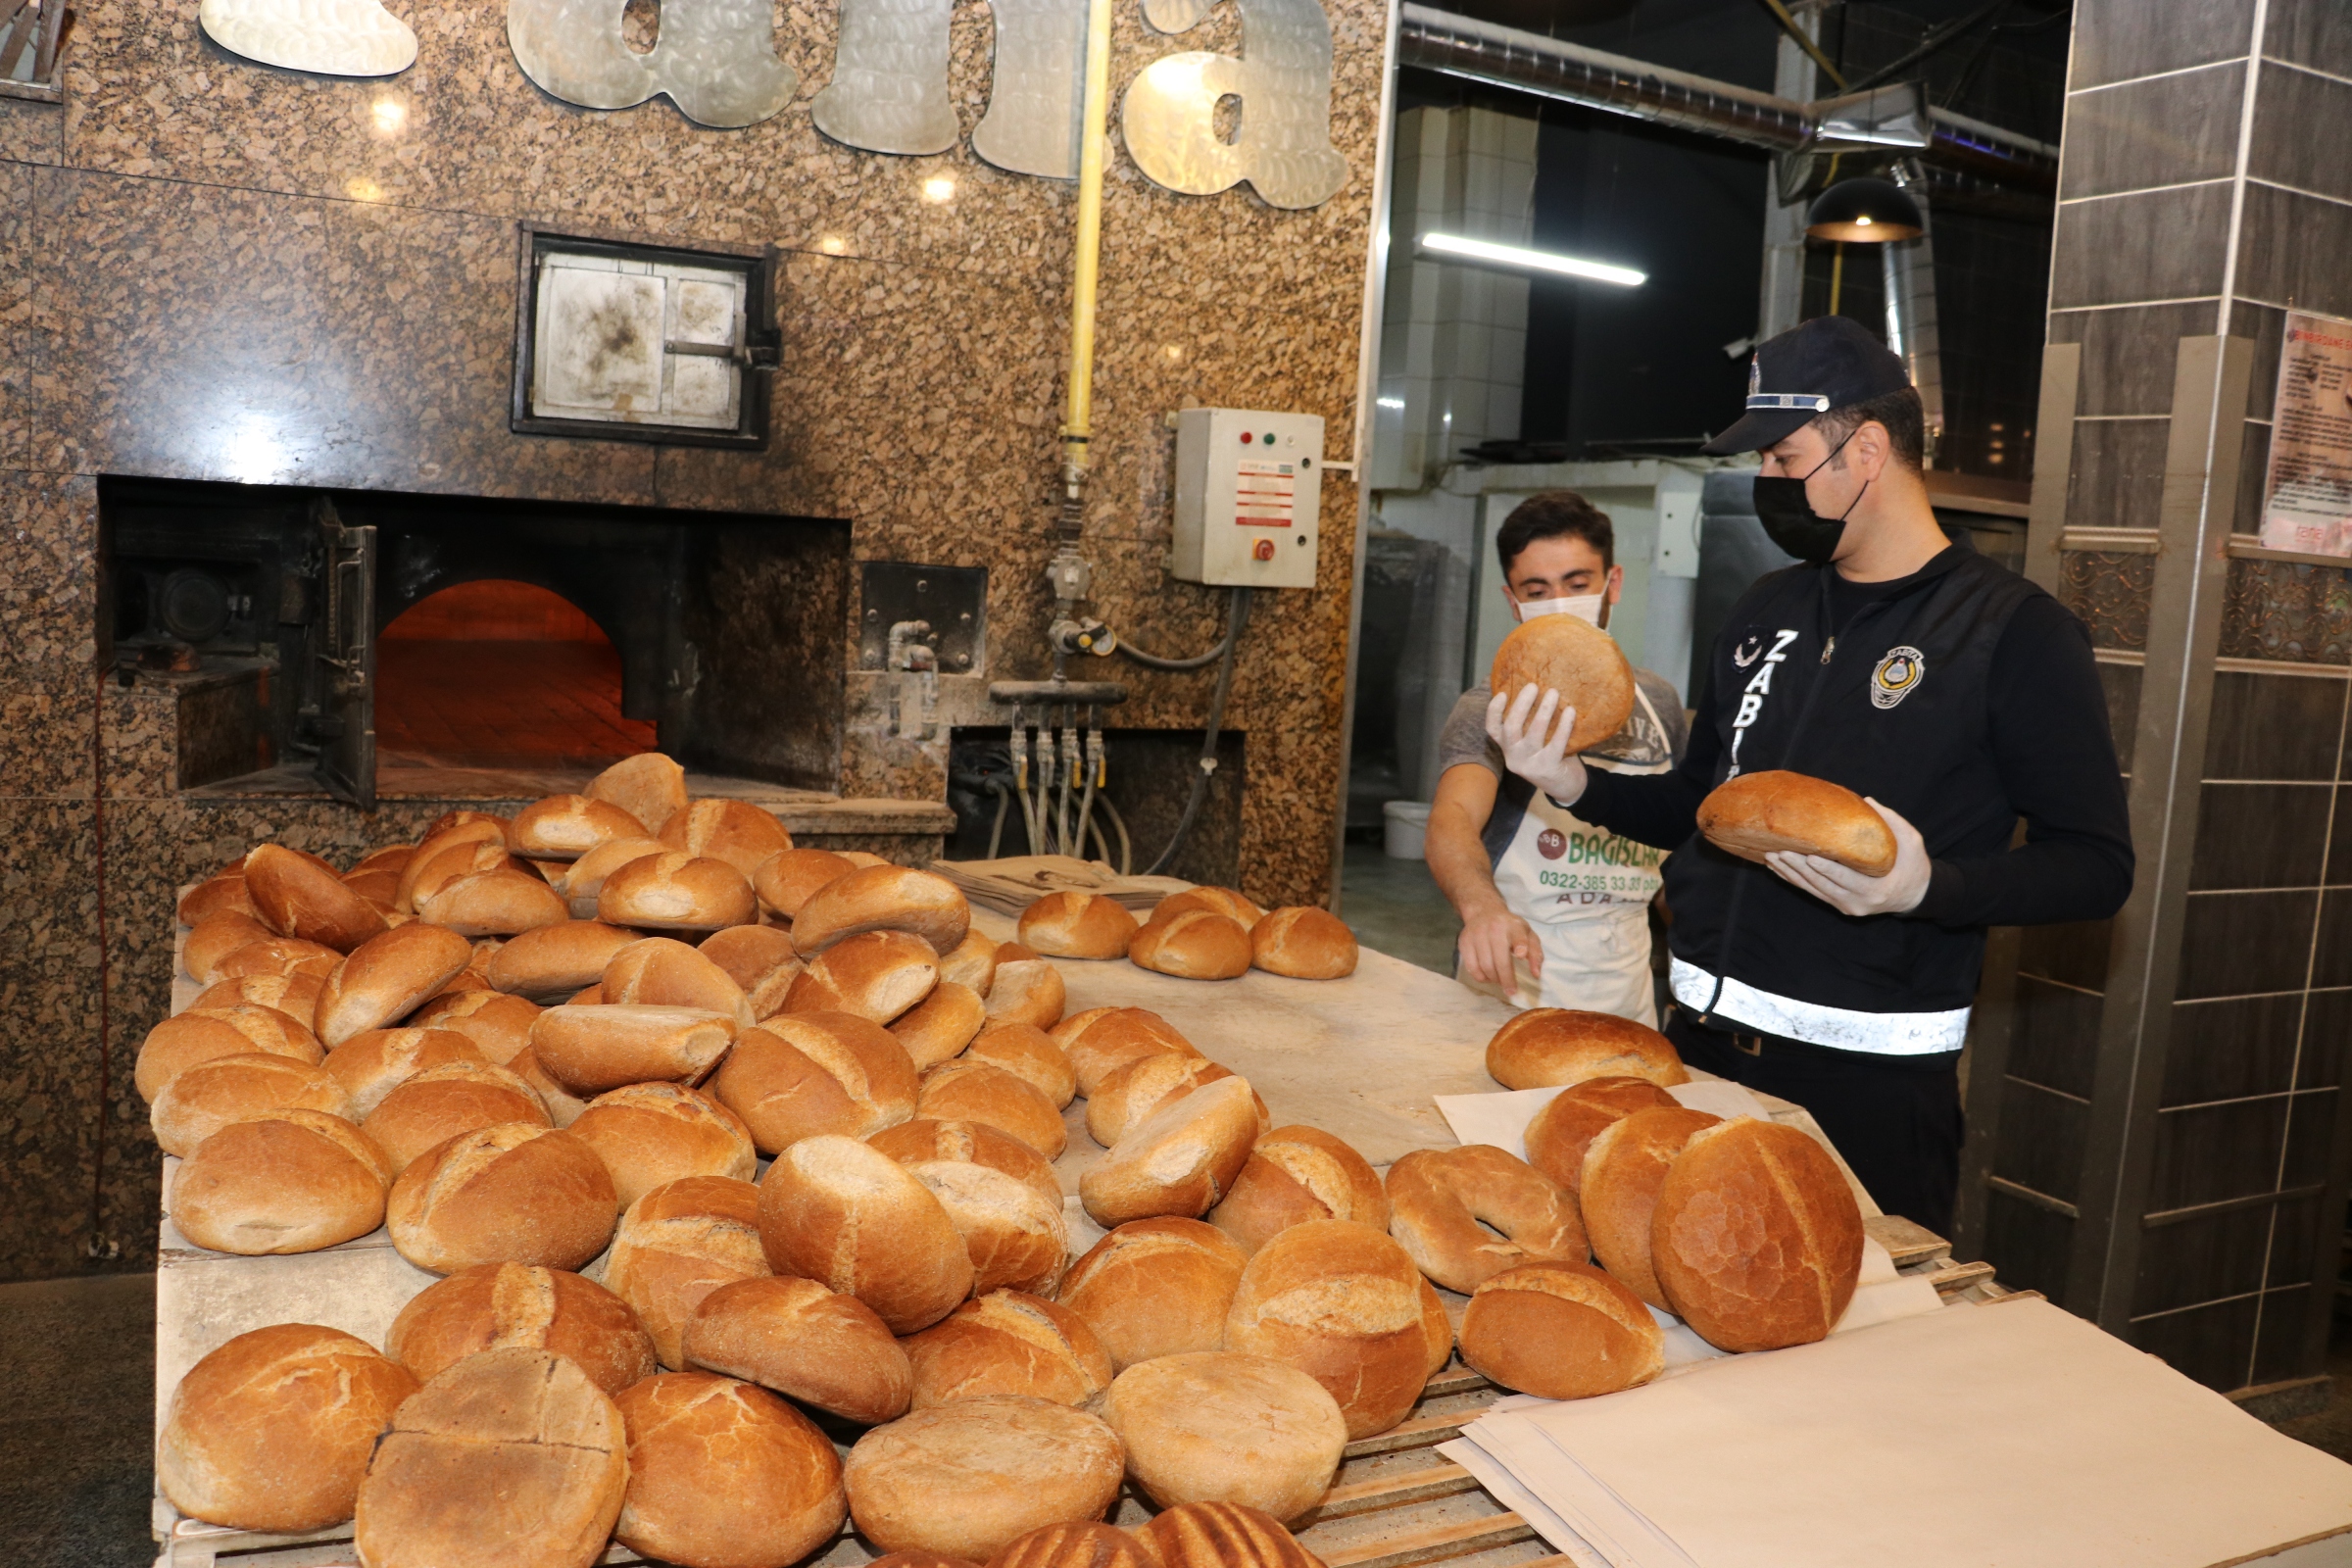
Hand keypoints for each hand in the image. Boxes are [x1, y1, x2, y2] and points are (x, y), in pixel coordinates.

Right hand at [1457, 903, 1541, 985]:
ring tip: (1499, 981)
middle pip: (1500, 959)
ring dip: (1494, 979)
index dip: (1520, 945)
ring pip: (1485, 966)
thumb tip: (1536, 974)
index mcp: (1513, 926)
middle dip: (1506, 979)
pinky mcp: (1464, 942)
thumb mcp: (1528, 934)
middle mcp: (1494, 929)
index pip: (1518, 936)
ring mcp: (1477, 935)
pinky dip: (1480, 977)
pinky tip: (1487, 977)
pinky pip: (1471, 967)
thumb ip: (1535, 953)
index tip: (1521, 955)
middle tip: (1511, 991)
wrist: (1484, 912)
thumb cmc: (1510, 928)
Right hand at [1485, 685, 1587, 804]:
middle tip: (1533, 686)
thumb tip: (1535, 690)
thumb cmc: (1548, 755)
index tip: (1502, 693)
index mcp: (1507, 748)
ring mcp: (1530, 765)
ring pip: (1534, 733)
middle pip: (1511, 728)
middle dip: (1521, 704)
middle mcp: (1514, 757)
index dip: (1494, 711)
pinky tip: (1570, 711)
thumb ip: (1528, 724)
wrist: (1564, 787)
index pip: (1492, 729)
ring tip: (1554, 693)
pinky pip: (1556, 743)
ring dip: (1544, 710)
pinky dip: (1564, 725)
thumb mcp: (1532, 742)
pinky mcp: (1548, 769)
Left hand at [1764, 798, 1930, 916]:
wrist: (1916, 894)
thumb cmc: (1913, 864)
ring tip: (1771, 857)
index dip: (1824, 868)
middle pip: (1822, 885)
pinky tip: (1779, 869)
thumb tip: (1866, 801)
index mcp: (1876, 888)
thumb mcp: (1910, 840)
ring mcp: (1847, 906)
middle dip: (1798, 868)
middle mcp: (1858, 902)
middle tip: (1778, 850)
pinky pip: (1813, 893)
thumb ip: (1891, 821)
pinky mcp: (1839, 905)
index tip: (1806, 855)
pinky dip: (1795, 881)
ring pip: (1813, 890)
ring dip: (1790, 874)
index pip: (1844, 878)